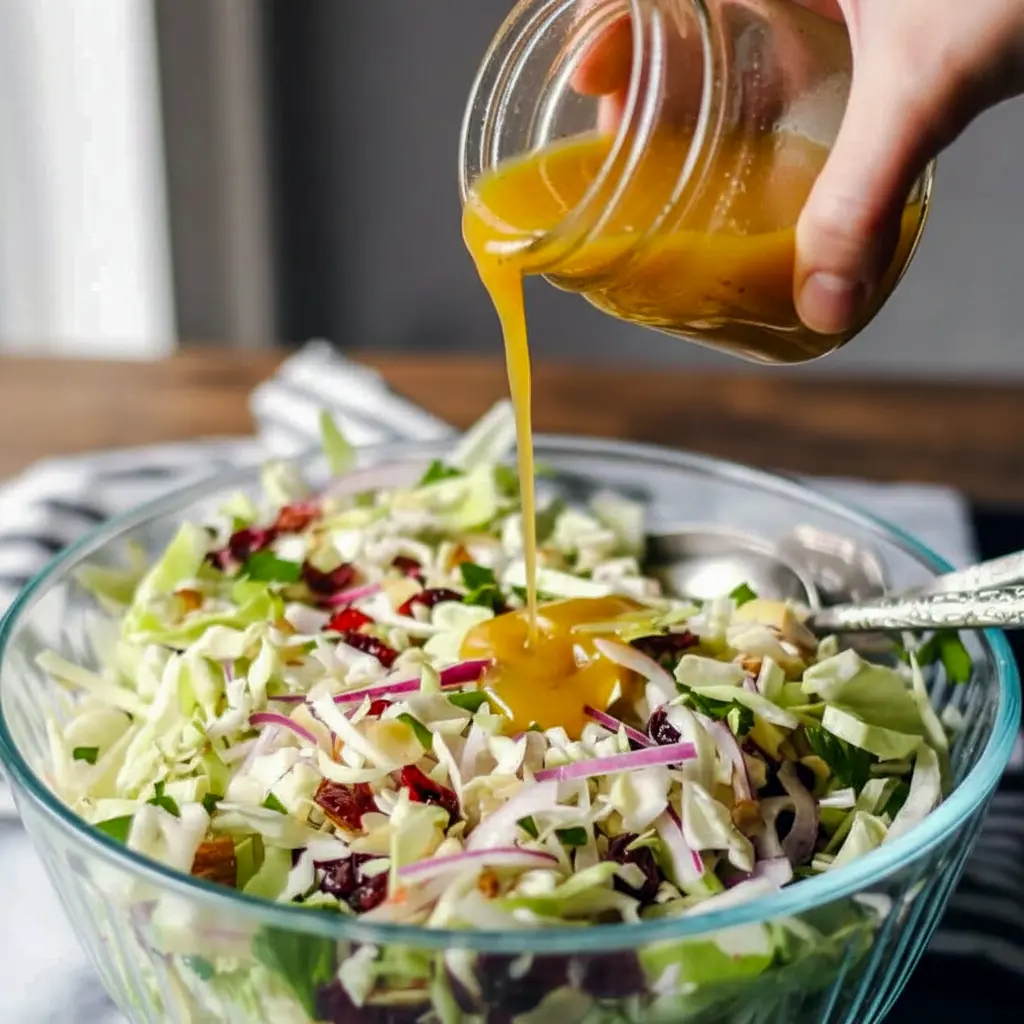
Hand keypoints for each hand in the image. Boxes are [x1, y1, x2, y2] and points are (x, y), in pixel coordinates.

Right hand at [572, 0, 1023, 335]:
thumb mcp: (929, 82)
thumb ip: (866, 196)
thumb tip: (821, 308)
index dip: (611, 18)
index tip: (588, 78)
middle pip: (690, 12)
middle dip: (646, 69)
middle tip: (619, 135)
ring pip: (738, 34)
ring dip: (700, 91)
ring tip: (668, 153)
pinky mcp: (872, 19)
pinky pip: (790, 57)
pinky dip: (762, 100)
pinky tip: (755, 151)